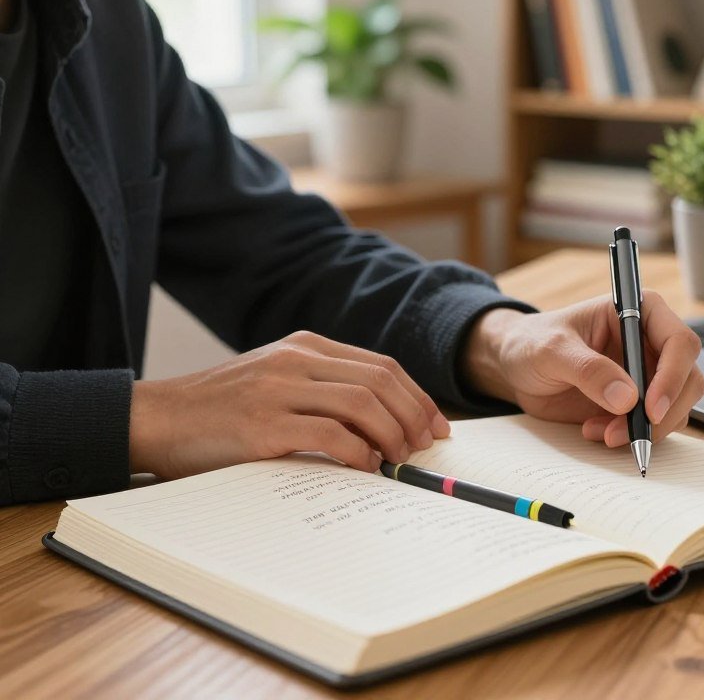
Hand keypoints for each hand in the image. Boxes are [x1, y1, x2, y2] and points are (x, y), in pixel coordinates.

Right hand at [129, 331, 449, 478]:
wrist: (157, 418)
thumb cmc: (221, 409)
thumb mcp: (276, 380)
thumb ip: (323, 389)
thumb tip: (384, 423)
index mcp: (305, 346)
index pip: (381, 365)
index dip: (417, 396)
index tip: (436, 426)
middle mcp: (296, 359)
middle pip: (381, 381)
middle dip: (415, 416)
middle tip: (427, 447)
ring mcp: (279, 389)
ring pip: (362, 403)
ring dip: (393, 435)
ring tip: (401, 460)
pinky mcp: (263, 424)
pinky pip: (331, 434)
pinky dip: (360, 452)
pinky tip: (367, 467)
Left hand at [462, 293, 703, 446]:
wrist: (515, 366)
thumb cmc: (532, 342)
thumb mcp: (552, 350)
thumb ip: (588, 370)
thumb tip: (628, 398)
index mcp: (638, 312)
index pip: (679, 342)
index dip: (673, 376)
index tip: (650, 408)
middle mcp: (650, 343)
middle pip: (688, 380)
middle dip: (663, 413)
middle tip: (628, 433)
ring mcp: (647, 375)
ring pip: (676, 408)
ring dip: (644, 429)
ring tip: (600, 432)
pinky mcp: (636, 403)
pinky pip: (653, 426)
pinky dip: (631, 437)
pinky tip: (596, 431)